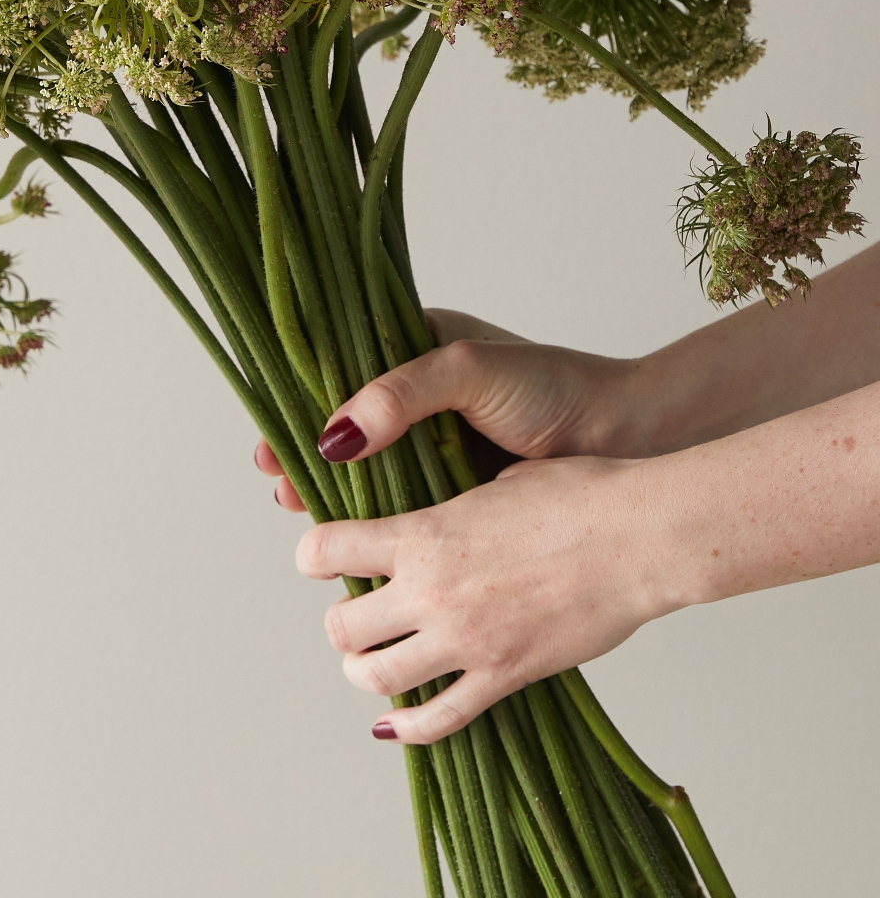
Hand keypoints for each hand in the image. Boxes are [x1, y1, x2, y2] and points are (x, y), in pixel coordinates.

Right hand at [255, 307, 644, 510]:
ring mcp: (440, 448)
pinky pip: (405, 512)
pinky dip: (376, 528)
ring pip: (372, 476)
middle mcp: (422, 400)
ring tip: (303, 523)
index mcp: (418, 349)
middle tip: (280, 489)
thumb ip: (402, 394)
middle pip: (349, 431)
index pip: (343, 377)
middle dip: (309, 459)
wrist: (626, 439)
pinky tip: (354, 550)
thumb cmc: (556, 390)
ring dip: (336, 499)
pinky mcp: (460, 495)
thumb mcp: (471, 373)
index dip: (303, 411)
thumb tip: (336, 434)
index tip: (272, 447)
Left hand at [297, 455, 664, 741]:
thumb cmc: (577, 494)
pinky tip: (396, 723)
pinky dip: (408, 726)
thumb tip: (436, 517)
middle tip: (354, 611)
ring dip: (365, 670)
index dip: (313, 553)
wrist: (636, 536)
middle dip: (341, 620)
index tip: (319, 555)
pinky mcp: (503, 676)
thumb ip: (450, 507)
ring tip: (371, 659)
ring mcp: (466, 640)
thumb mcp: (495, 480)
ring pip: (377, 677)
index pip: (327, 549)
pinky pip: (439, 718)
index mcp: (423, 532)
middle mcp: (432, 590)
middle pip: (342, 626)